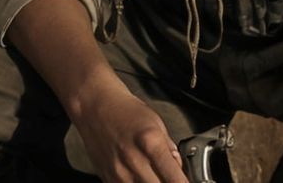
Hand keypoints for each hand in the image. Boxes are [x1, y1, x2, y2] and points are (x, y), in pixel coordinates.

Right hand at [70, 79, 188, 182]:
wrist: (95, 106)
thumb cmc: (124, 110)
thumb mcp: (156, 122)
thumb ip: (169, 148)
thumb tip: (179, 170)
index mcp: (150, 143)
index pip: (176, 179)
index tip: (187, 182)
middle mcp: (134, 161)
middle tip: (169, 177)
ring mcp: (120, 174)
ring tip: (154, 174)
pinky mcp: (108, 180)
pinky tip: (139, 176)